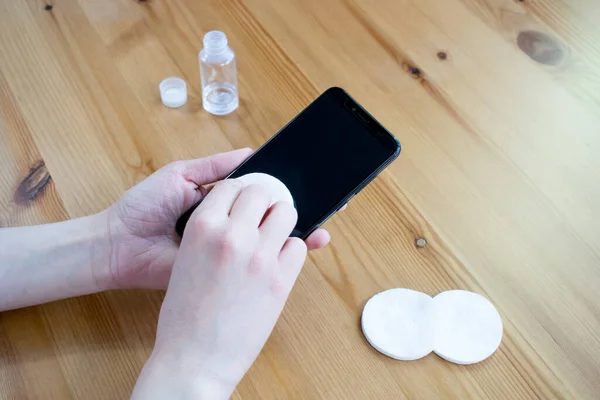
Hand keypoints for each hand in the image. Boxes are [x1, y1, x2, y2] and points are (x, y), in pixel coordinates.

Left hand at [101, 149, 331, 289]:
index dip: (278, 189)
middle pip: (266, 216)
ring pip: (266, 240)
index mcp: (220, 202)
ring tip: (321, 223)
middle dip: (293, 209)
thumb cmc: (144, 206)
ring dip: (295, 232)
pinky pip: (252, 262)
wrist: (119, 245)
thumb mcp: (180, 176)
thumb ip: (215, 167)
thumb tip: (252, 153)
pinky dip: (277, 257)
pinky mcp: (221, 269)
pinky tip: (300, 245)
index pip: (256, 193)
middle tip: (320, 201)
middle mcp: (227, 224)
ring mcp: (226, 247)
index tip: (304, 182)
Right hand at [132, 180, 307, 397]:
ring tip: (271, 237)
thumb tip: (239, 216)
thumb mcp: (185, 260)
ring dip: (280, 221)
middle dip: (262, 203)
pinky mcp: (282, 279)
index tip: (242, 203)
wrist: (194, 359)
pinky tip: (276, 263)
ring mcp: (261, 256)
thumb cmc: (184, 314)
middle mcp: (233, 235)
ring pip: (287, 212)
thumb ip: (211, 233)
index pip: (231, 186)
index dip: (238, 194)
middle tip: (258, 219)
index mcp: (202, 227)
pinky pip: (298, 246)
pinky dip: (290, 250)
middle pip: (262, 193)